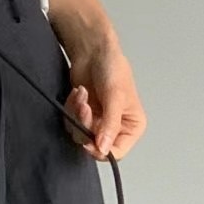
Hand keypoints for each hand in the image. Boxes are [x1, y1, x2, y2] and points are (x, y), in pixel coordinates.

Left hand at [62, 37, 146, 161]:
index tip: (88, 142)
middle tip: (85, 107)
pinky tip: (79, 94)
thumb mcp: (115, 97)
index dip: (101, 151)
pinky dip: (72, 108)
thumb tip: (104, 149)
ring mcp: (98, 123)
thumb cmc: (112, 67)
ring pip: (80, 135)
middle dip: (86, 125)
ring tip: (82, 95)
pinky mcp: (84, 116)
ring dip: (77, 114)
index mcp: (132, 126)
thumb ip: (110, 125)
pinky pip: (71, 124)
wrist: (93, 50)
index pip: (117, 153)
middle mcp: (116, 128)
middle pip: (95, 146)